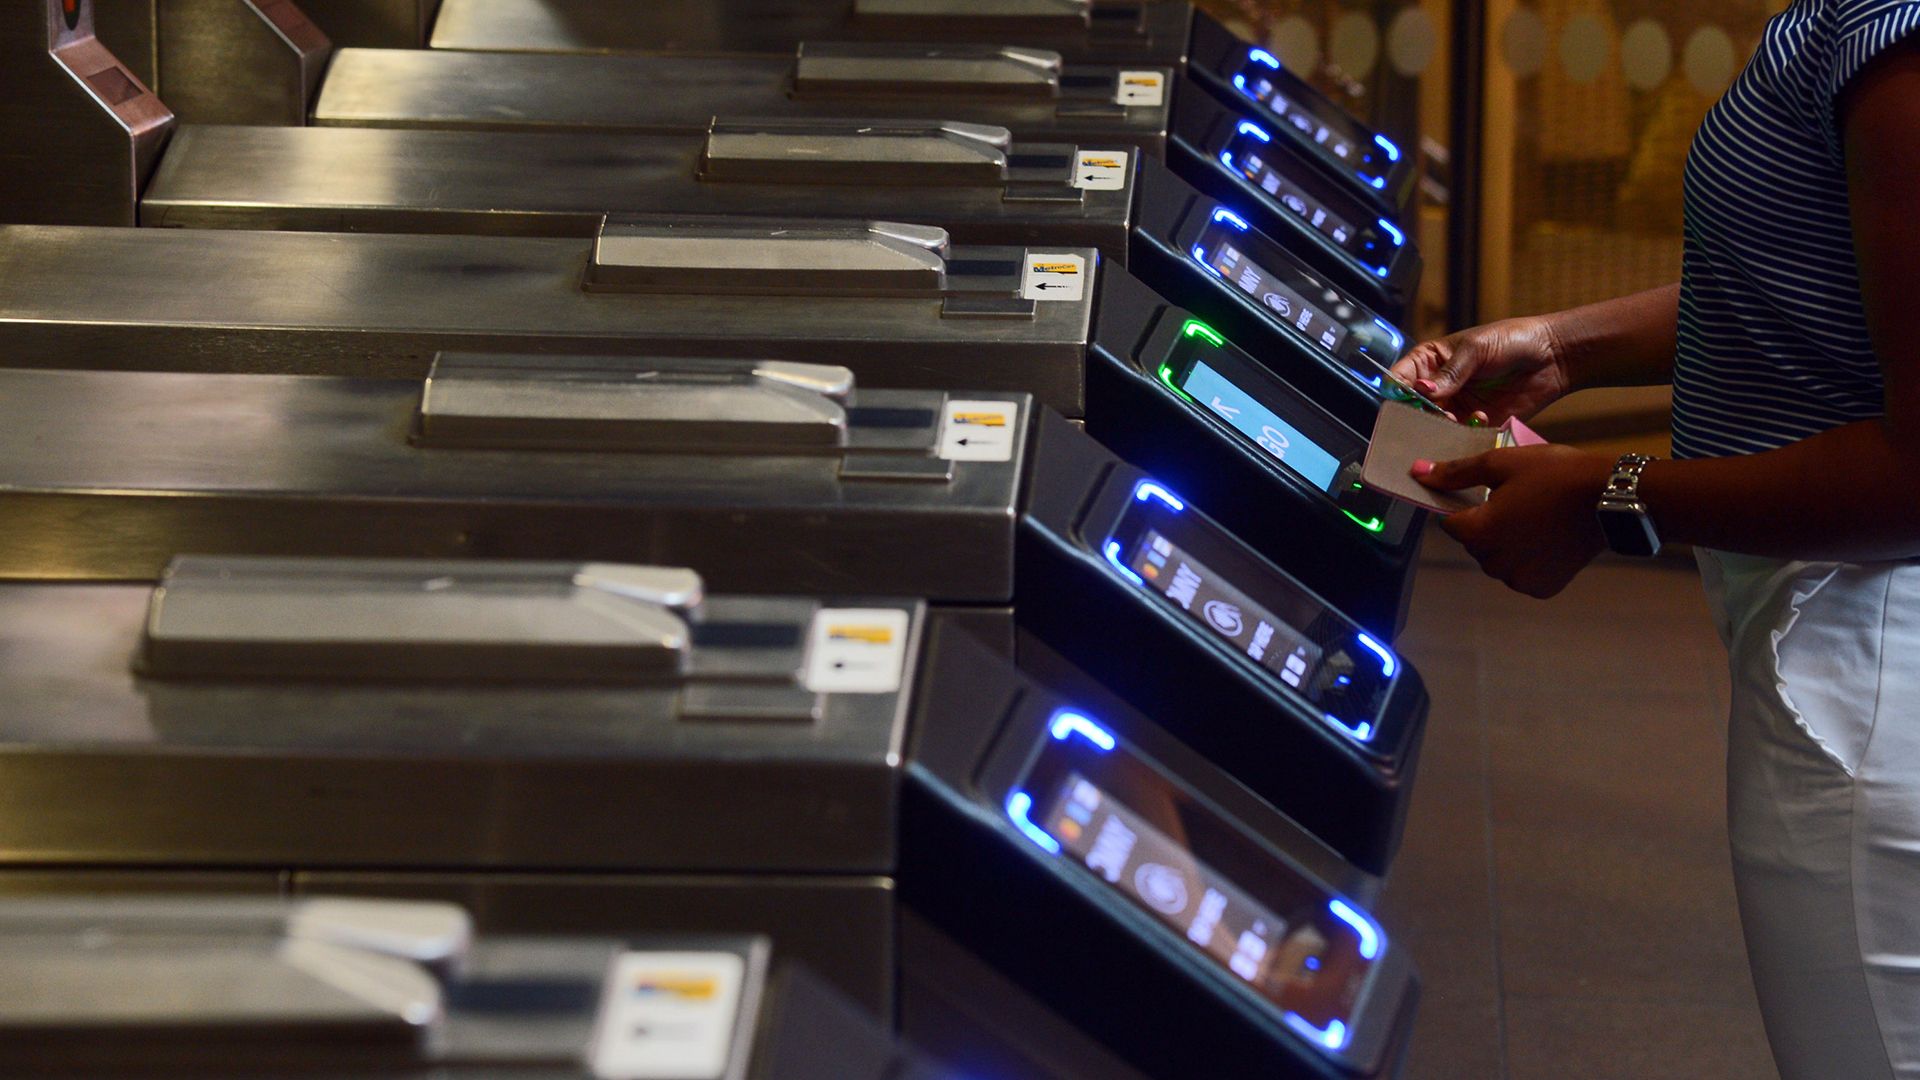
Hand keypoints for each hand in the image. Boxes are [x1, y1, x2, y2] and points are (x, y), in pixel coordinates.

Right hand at [1389, 315, 1571, 424]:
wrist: (1553, 356)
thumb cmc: (1513, 340)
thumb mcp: (1477, 349)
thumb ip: (1450, 372)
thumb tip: (1422, 389)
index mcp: (1431, 361)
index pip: (1401, 378)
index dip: (1396, 390)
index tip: (1401, 400)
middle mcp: (1440, 387)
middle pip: (1412, 408)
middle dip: (1415, 415)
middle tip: (1427, 417)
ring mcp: (1457, 407)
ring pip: (1434, 426)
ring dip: (1440, 427)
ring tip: (1454, 420)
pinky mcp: (1476, 424)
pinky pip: (1460, 436)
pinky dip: (1464, 433)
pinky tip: (1480, 419)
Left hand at [1413, 445, 1613, 597]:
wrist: (1610, 497)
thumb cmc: (1554, 474)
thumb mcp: (1501, 463)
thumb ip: (1456, 473)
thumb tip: (1418, 473)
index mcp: (1478, 533)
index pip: (1450, 523)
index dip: (1465, 507)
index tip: (1490, 495)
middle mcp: (1493, 562)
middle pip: (1474, 543)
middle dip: (1487, 526)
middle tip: (1519, 502)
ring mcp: (1518, 579)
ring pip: (1497, 560)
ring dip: (1506, 544)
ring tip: (1536, 520)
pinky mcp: (1541, 588)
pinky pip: (1520, 574)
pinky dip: (1527, 561)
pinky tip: (1546, 540)